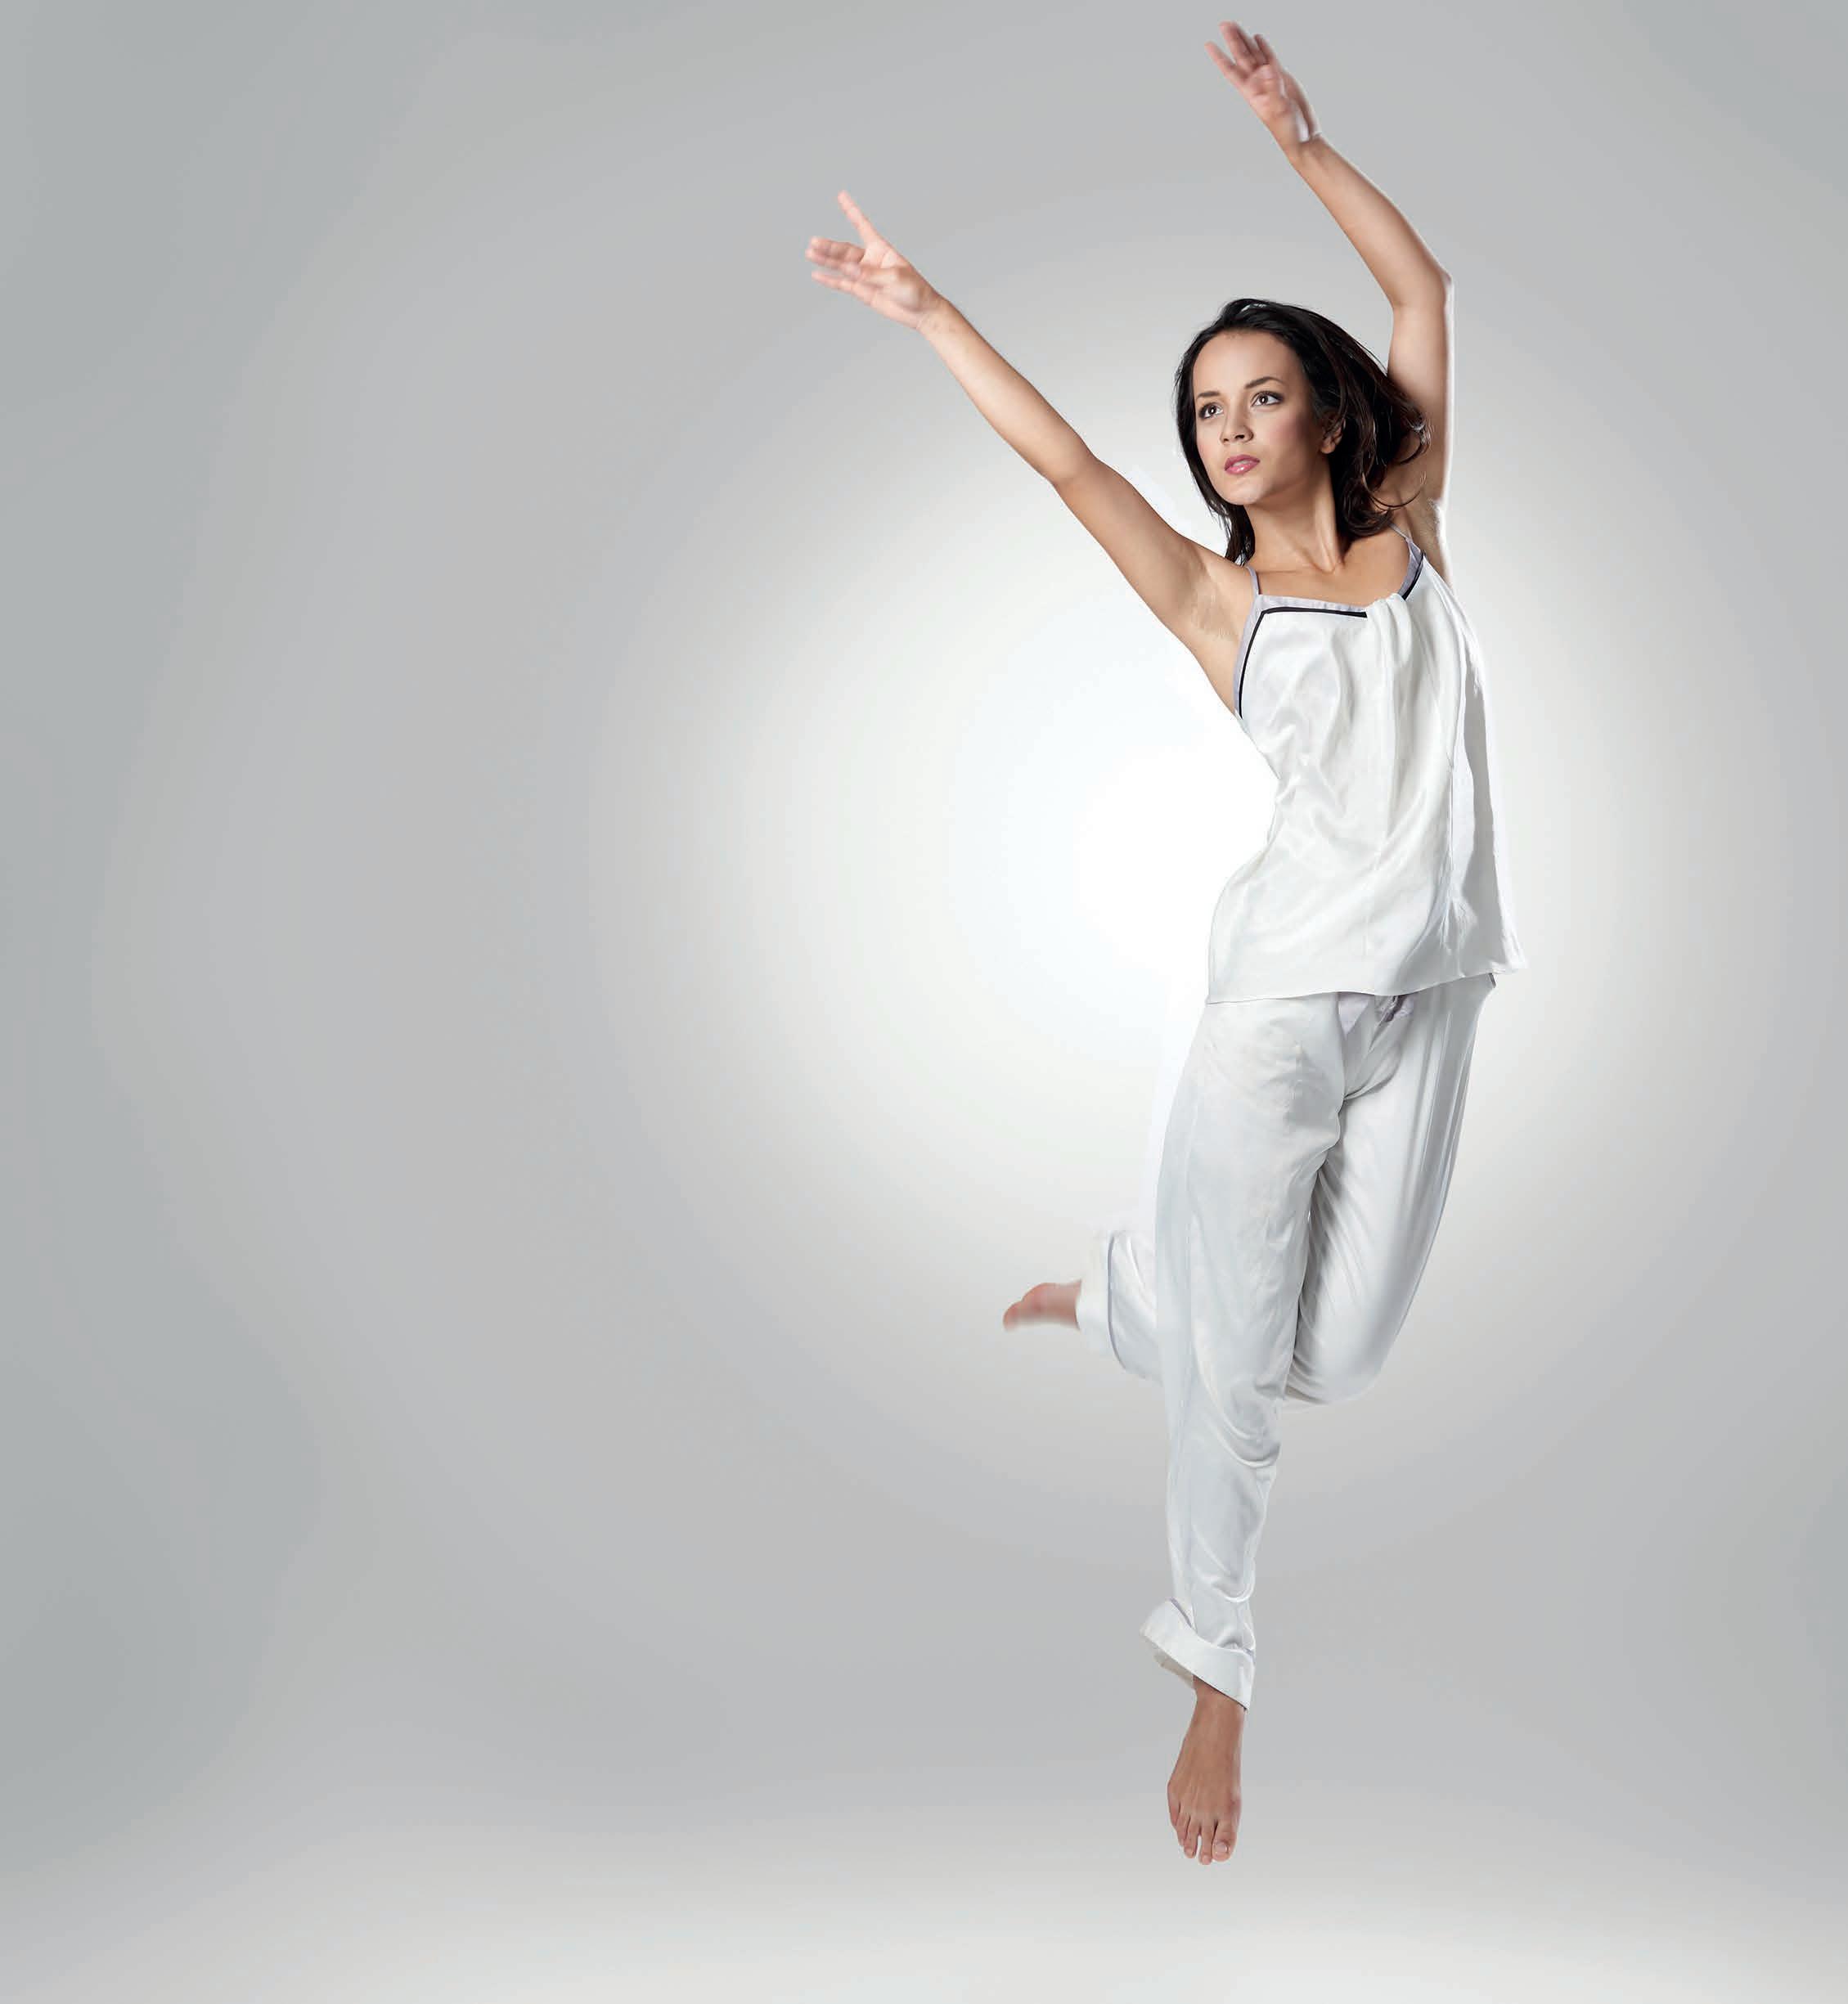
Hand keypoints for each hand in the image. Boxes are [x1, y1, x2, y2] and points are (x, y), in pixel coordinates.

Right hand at [805, 191, 943, 331]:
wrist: (920, 312)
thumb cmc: (915, 290)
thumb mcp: (894, 278)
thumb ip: (869, 274)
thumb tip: (848, 269)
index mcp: (881, 249)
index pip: (863, 226)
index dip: (851, 211)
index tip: (841, 196)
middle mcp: (870, 260)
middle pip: (846, 250)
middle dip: (830, 247)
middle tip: (814, 243)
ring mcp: (864, 276)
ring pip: (841, 266)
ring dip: (826, 260)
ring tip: (810, 253)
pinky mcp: (862, 291)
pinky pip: (842, 284)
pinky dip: (830, 280)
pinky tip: (817, 275)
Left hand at [1204, 21, 1320, 155]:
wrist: (1302, 136)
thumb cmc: (1287, 130)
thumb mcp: (1279, 109)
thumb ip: (1273, 88)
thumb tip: (1268, 68)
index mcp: (1251, 92)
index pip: (1230, 70)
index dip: (1219, 57)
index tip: (1208, 44)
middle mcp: (1257, 84)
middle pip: (1241, 57)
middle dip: (1232, 40)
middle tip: (1224, 24)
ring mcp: (1269, 79)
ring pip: (1254, 54)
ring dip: (1245, 40)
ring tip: (1236, 25)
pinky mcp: (1281, 77)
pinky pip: (1269, 57)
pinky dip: (1263, 47)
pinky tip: (1257, 37)